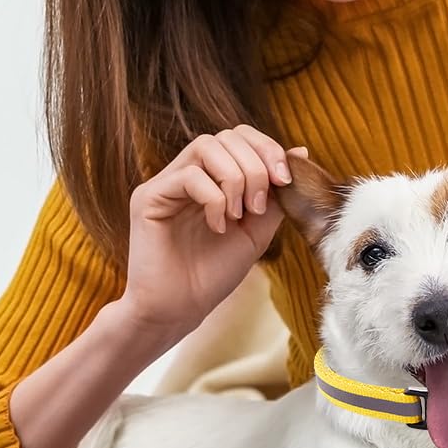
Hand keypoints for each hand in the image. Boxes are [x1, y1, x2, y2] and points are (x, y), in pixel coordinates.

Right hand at [121, 126, 309, 341]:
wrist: (179, 311)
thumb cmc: (214, 274)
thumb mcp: (257, 230)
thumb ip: (276, 194)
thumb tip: (300, 152)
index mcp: (211, 177)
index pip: (240, 136)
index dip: (267, 149)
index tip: (285, 181)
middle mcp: (186, 173)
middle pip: (226, 135)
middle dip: (256, 165)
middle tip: (260, 206)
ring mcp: (165, 183)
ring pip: (206, 146)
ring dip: (235, 178)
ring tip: (239, 214)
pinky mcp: (148, 198)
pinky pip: (188, 176)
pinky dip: (214, 198)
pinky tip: (218, 226)